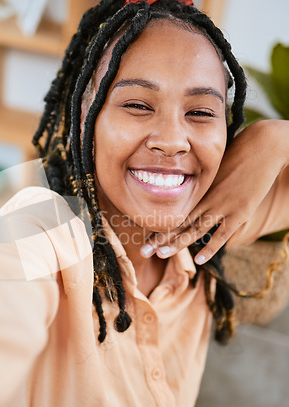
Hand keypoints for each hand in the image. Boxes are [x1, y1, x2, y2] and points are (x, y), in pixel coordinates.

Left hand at [141, 120, 288, 263]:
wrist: (263, 147)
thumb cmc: (240, 155)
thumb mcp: (218, 170)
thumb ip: (207, 185)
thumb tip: (196, 193)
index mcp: (200, 190)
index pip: (175, 212)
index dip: (160, 227)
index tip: (145, 238)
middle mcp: (207, 199)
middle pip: (179, 223)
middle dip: (160, 239)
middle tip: (143, 252)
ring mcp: (222, 206)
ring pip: (195, 229)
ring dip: (177, 244)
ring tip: (161, 255)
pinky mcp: (239, 212)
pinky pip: (222, 234)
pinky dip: (210, 247)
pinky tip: (199, 259)